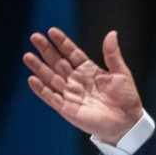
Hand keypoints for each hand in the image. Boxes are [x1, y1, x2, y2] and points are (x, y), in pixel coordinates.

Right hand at [24, 28, 143, 144]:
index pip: (71, 53)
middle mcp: (77, 81)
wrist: (128, 122)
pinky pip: (51, 98)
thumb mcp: (121, 73)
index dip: (62, 43)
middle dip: (46, 50)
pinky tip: (32, 79)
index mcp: (88, 71)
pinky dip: (41, 90)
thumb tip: (111, 33)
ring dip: (39, 68)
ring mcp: (71, 94)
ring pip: (51, 78)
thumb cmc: (126, 99)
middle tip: (35, 37)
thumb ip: (112, 54)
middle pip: (58, 63)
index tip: (51, 31)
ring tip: (28, 56)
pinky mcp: (68, 109)